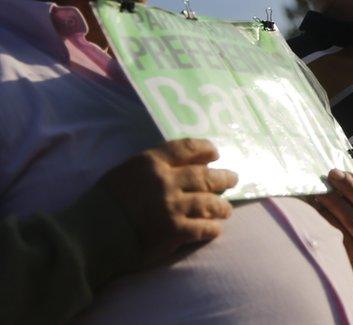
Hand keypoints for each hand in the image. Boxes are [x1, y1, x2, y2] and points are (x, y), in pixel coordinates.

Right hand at [97, 138, 238, 263]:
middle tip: (233, 179)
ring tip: (226, 209)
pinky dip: (212, 228)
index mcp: (151, 162)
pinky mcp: (174, 230)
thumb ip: (152, 166)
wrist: (88, 235)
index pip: (187, 148)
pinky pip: (203, 228)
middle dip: (223, 178)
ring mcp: (172, 206)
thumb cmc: (102, 202)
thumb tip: (179, 166)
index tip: (216, 153)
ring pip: (209, 202)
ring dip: (221, 206)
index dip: (205, 150)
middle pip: (205, 176)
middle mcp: (165, 181)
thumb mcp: (125, 172)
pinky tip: (215, 229)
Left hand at [308, 170, 352, 262]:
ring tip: (319, 193)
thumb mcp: (343, 207)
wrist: (328, 261)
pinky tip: (316, 213)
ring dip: (336, 203)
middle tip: (331, 175)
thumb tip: (328, 173)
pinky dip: (329, 221)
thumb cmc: (332, 225)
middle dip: (348, 187)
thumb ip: (341, 192)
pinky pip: (341, 234)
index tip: (342, 172)